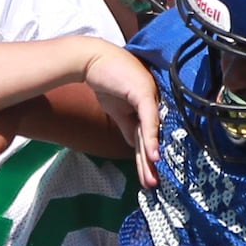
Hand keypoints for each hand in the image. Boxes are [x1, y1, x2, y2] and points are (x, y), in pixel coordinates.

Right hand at [82, 44, 159, 186]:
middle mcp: (153, 104)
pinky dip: (151, 139)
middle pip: (150, 139)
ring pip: (151, 134)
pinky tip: (153, 157)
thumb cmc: (105, 78)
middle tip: (152, 186)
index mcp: (147, 108)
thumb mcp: (116, 109)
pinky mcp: (145, 93)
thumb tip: (135, 144)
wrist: (91, 59)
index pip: (147, 137)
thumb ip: (127, 125)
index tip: (148, 177)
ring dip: (150, 158)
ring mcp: (151, 97)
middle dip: (149, 165)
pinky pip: (149, 121)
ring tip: (152, 180)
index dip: (146, 157)